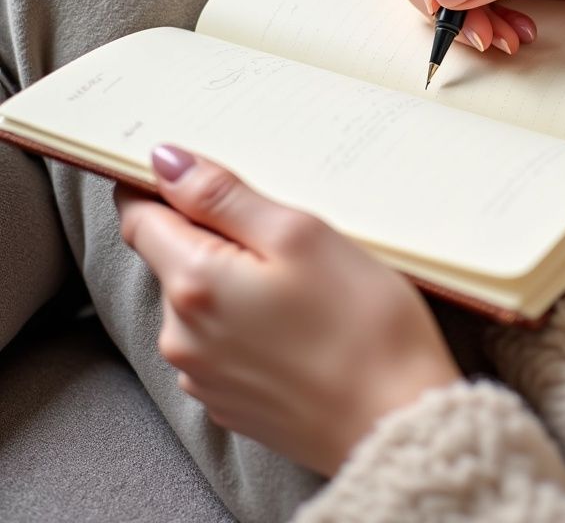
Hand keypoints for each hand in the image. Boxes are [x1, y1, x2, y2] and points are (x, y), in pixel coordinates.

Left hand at [116, 146, 459, 476]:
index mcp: (193, 284)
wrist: (396, 429)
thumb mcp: (298, 235)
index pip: (140, 219)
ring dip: (235, 282)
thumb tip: (165, 163)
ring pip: (201, 302)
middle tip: (284, 236)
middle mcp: (181, 337)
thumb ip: (223, 197)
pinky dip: (248, 323)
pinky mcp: (230, 402)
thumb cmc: (362, 326)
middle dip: (217, 237)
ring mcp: (203, 377)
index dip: (160, 189)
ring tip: (302, 285)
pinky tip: (300, 325)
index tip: (198, 176)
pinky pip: (223, 342)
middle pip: (174, 260)